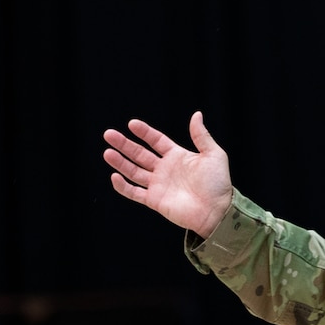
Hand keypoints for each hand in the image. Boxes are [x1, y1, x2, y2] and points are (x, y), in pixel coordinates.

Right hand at [103, 111, 232, 238]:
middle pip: (140, 154)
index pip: (156, 140)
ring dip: (120, 162)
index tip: (131, 123)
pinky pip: (134, 193)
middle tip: (109, 134)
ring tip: (107, 152)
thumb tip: (196, 114)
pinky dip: (123, 186)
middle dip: (124, 144)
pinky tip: (114, 176)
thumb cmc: (218, 183)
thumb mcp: (213, 154)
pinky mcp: (154, 200)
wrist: (217, 210)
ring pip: (134, 171)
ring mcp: (158, 185)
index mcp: (178, 156)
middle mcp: (165, 169)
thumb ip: (201, 135)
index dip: (144, 132)